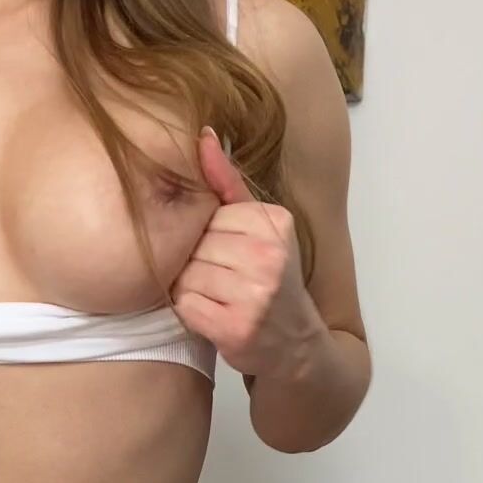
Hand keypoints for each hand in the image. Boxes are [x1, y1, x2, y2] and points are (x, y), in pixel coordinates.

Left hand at [169, 126, 325, 379]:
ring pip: (186, 276)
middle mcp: (269, 257)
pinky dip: (191, 314)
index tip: (227, 257)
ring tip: (218, 299)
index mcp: (276, 224)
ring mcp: (254, 295)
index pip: (209, 215)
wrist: (296, 346)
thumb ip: (228, 185)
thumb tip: (202, 135)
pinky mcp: (236, 329)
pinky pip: (185, 307)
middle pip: (195, 245)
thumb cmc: (270, 284)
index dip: (207, 238)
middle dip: (198, 264)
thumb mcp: (260, 228)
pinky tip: (213, 317)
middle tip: (221, 283)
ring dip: (192, 290)